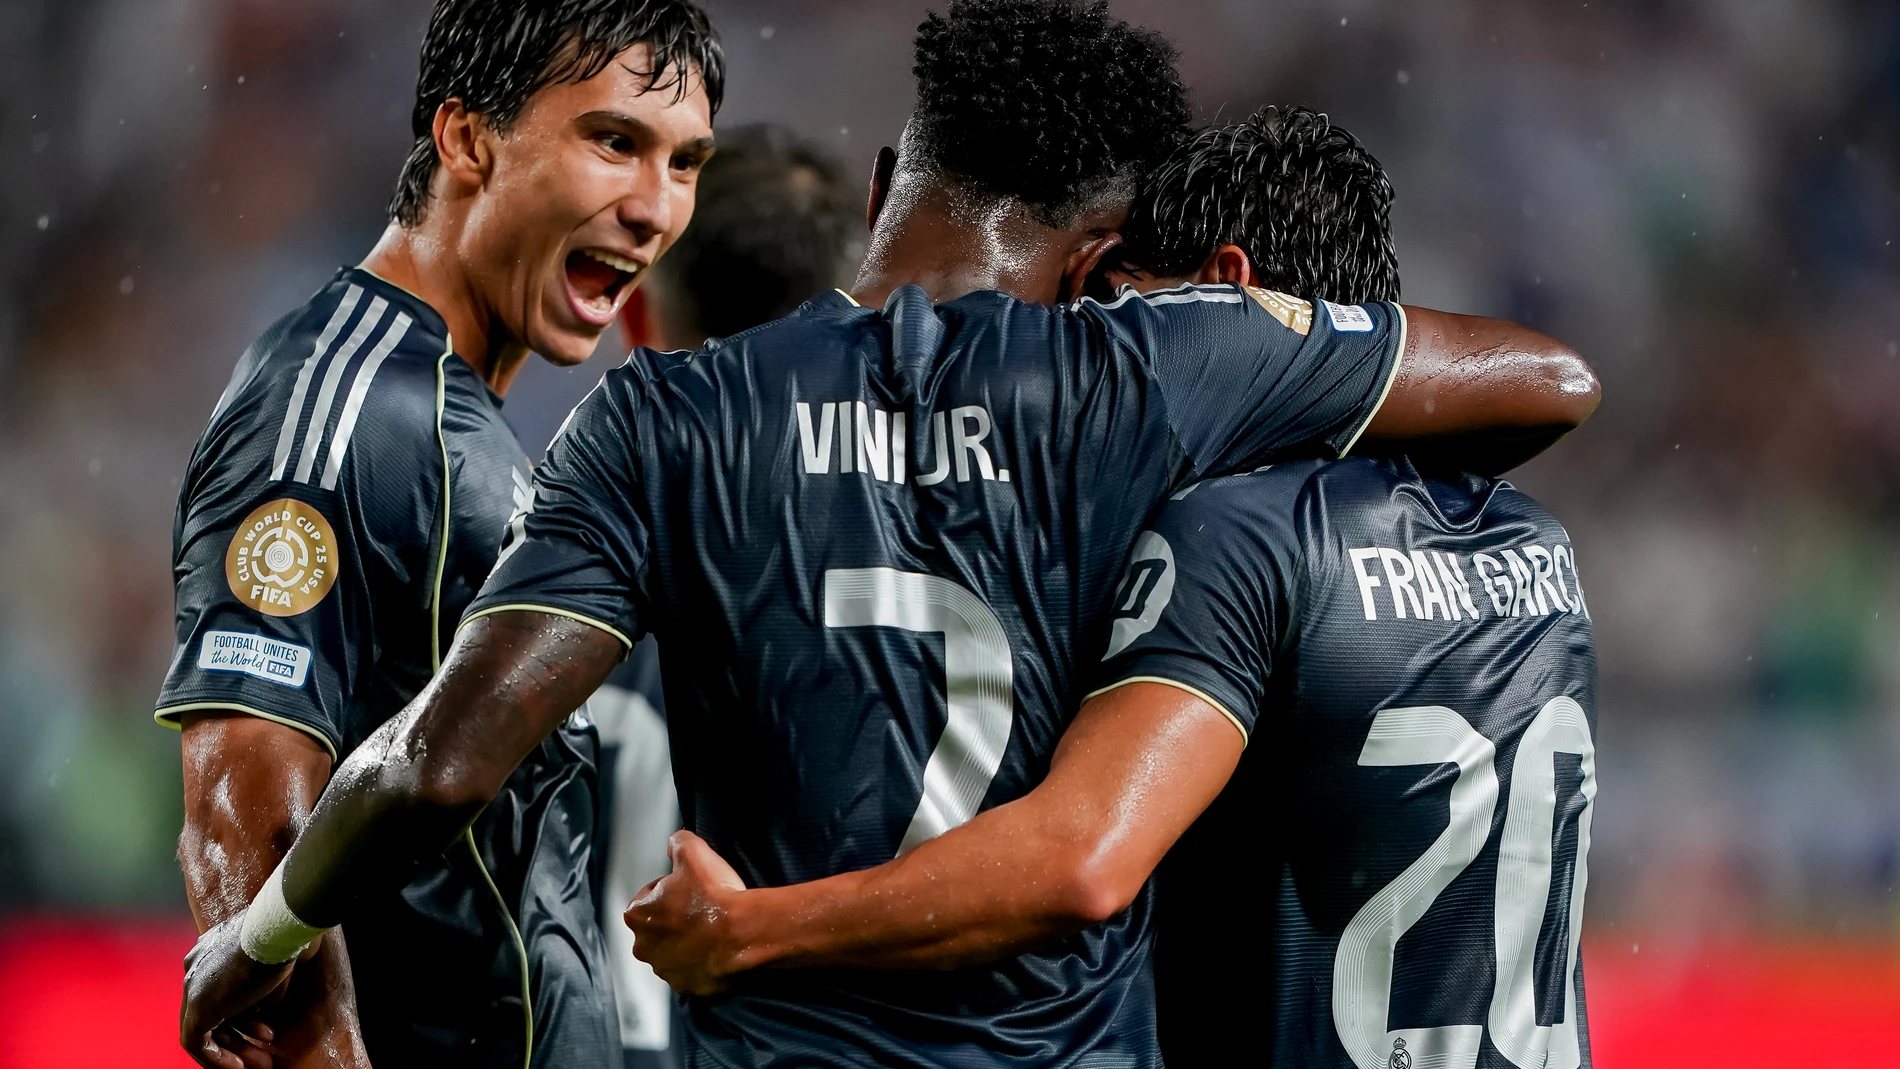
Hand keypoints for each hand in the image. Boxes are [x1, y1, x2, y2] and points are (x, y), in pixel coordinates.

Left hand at [181, 914, 295, 1068]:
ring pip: (202, 1030)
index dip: (243, 1019)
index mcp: (211, 951)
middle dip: (238, 1039)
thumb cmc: (284, 939)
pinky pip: (196, 1042)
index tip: (264, 1033)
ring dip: (231, 1052)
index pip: (221, 994)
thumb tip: (257, 1015)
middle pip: (212, 1014)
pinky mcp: (196, 1006)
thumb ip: (259, 990)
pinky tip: (240, 1067)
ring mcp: (193, 986)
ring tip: (259, 1063)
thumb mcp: (272, 966)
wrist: (279, 929)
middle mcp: (196, 968)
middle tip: (263, 1054)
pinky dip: (216, 1059)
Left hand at [624, 830, 749, 994]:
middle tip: (703, 908)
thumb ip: (677, 842)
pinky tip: (719, 948)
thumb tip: (675, 842)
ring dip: (688, 941)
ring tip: (713, 929)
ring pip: (674, 950)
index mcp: (637, 915)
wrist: (742, 933)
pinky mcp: (688, 986)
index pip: (649, 896)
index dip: (672, 888)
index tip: (692, 887)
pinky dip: (703, 961)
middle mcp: (643, 947)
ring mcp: (666, 970)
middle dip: (676, 919)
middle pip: (659, 926)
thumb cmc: (714, 894)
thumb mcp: (693, 851)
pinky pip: (693, 971)